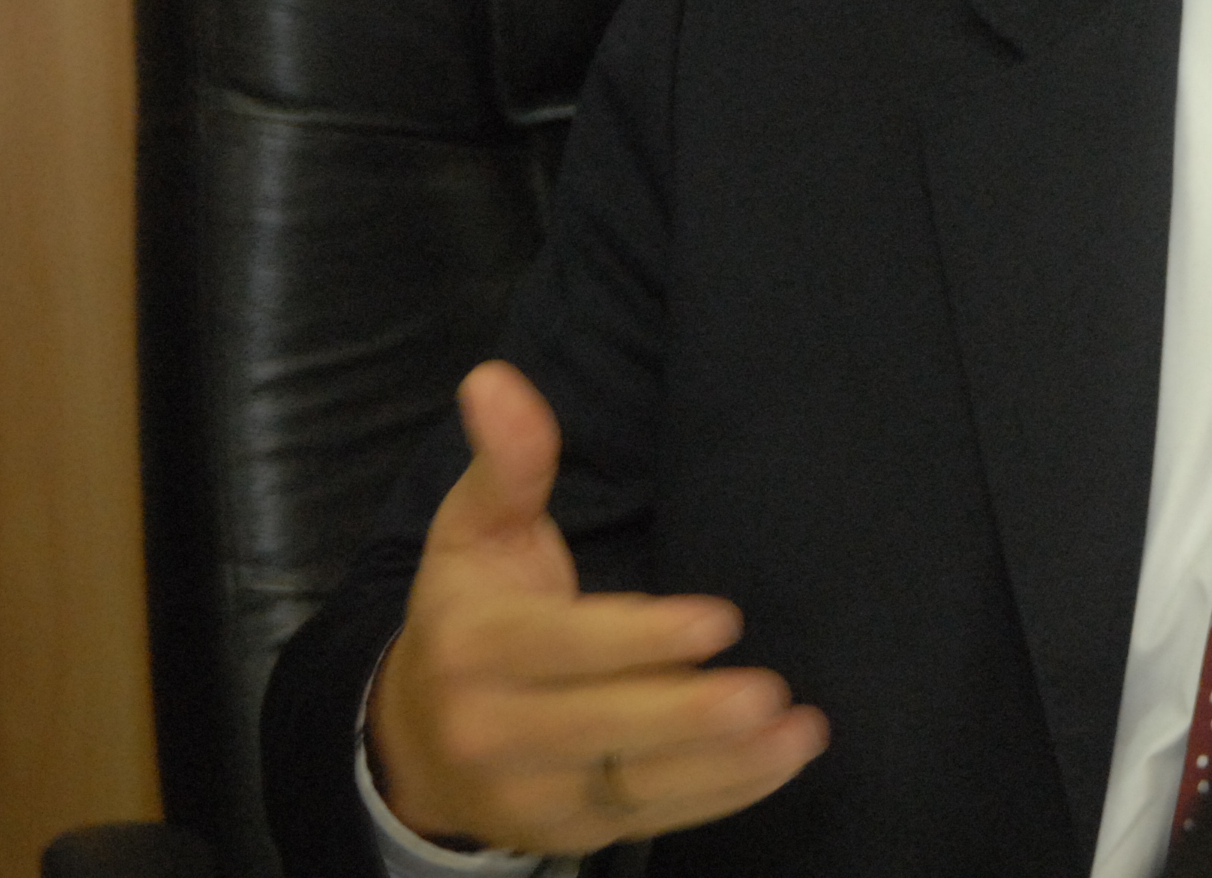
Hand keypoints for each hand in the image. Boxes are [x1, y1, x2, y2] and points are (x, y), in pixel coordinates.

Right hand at [365, 362, 828, 853]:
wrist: (411, 744)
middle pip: (600, 727)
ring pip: (635, 784)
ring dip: (724, 766)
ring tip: (799, 732)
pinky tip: (782, 761)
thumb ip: (506, 462)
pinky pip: (652, 817)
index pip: (561, 648)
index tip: (719, 620)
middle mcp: (495, 730)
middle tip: (767, 691)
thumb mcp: (475, 532)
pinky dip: (721, 795)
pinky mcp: (571, 832)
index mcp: (475, 647)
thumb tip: (495, 379)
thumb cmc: (469, 615)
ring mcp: (534, 793)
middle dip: (686, 714)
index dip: (637, 639)